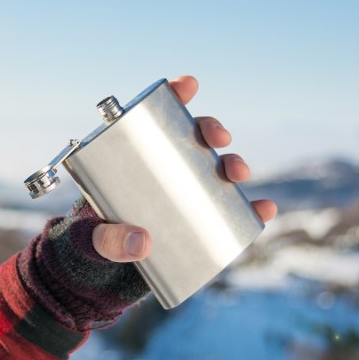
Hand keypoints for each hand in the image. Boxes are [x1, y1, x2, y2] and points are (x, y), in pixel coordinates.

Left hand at [93, 75, 277, 262]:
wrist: (103, 273)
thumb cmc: (93, 242)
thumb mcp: (93, 240)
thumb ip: (109, 241)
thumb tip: (142, 243)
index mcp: (132, 157)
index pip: (154, 116)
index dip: (174, 95)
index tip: (189, 86)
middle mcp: (164, 167)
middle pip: (192, 136)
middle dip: (211, 130)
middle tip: (218, 140)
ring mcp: (183, 191)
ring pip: (215, 167)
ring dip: (233, 163)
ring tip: (238, 174)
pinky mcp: (198, 218)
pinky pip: (230, 210)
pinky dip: (251, 209)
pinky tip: (265, 209)